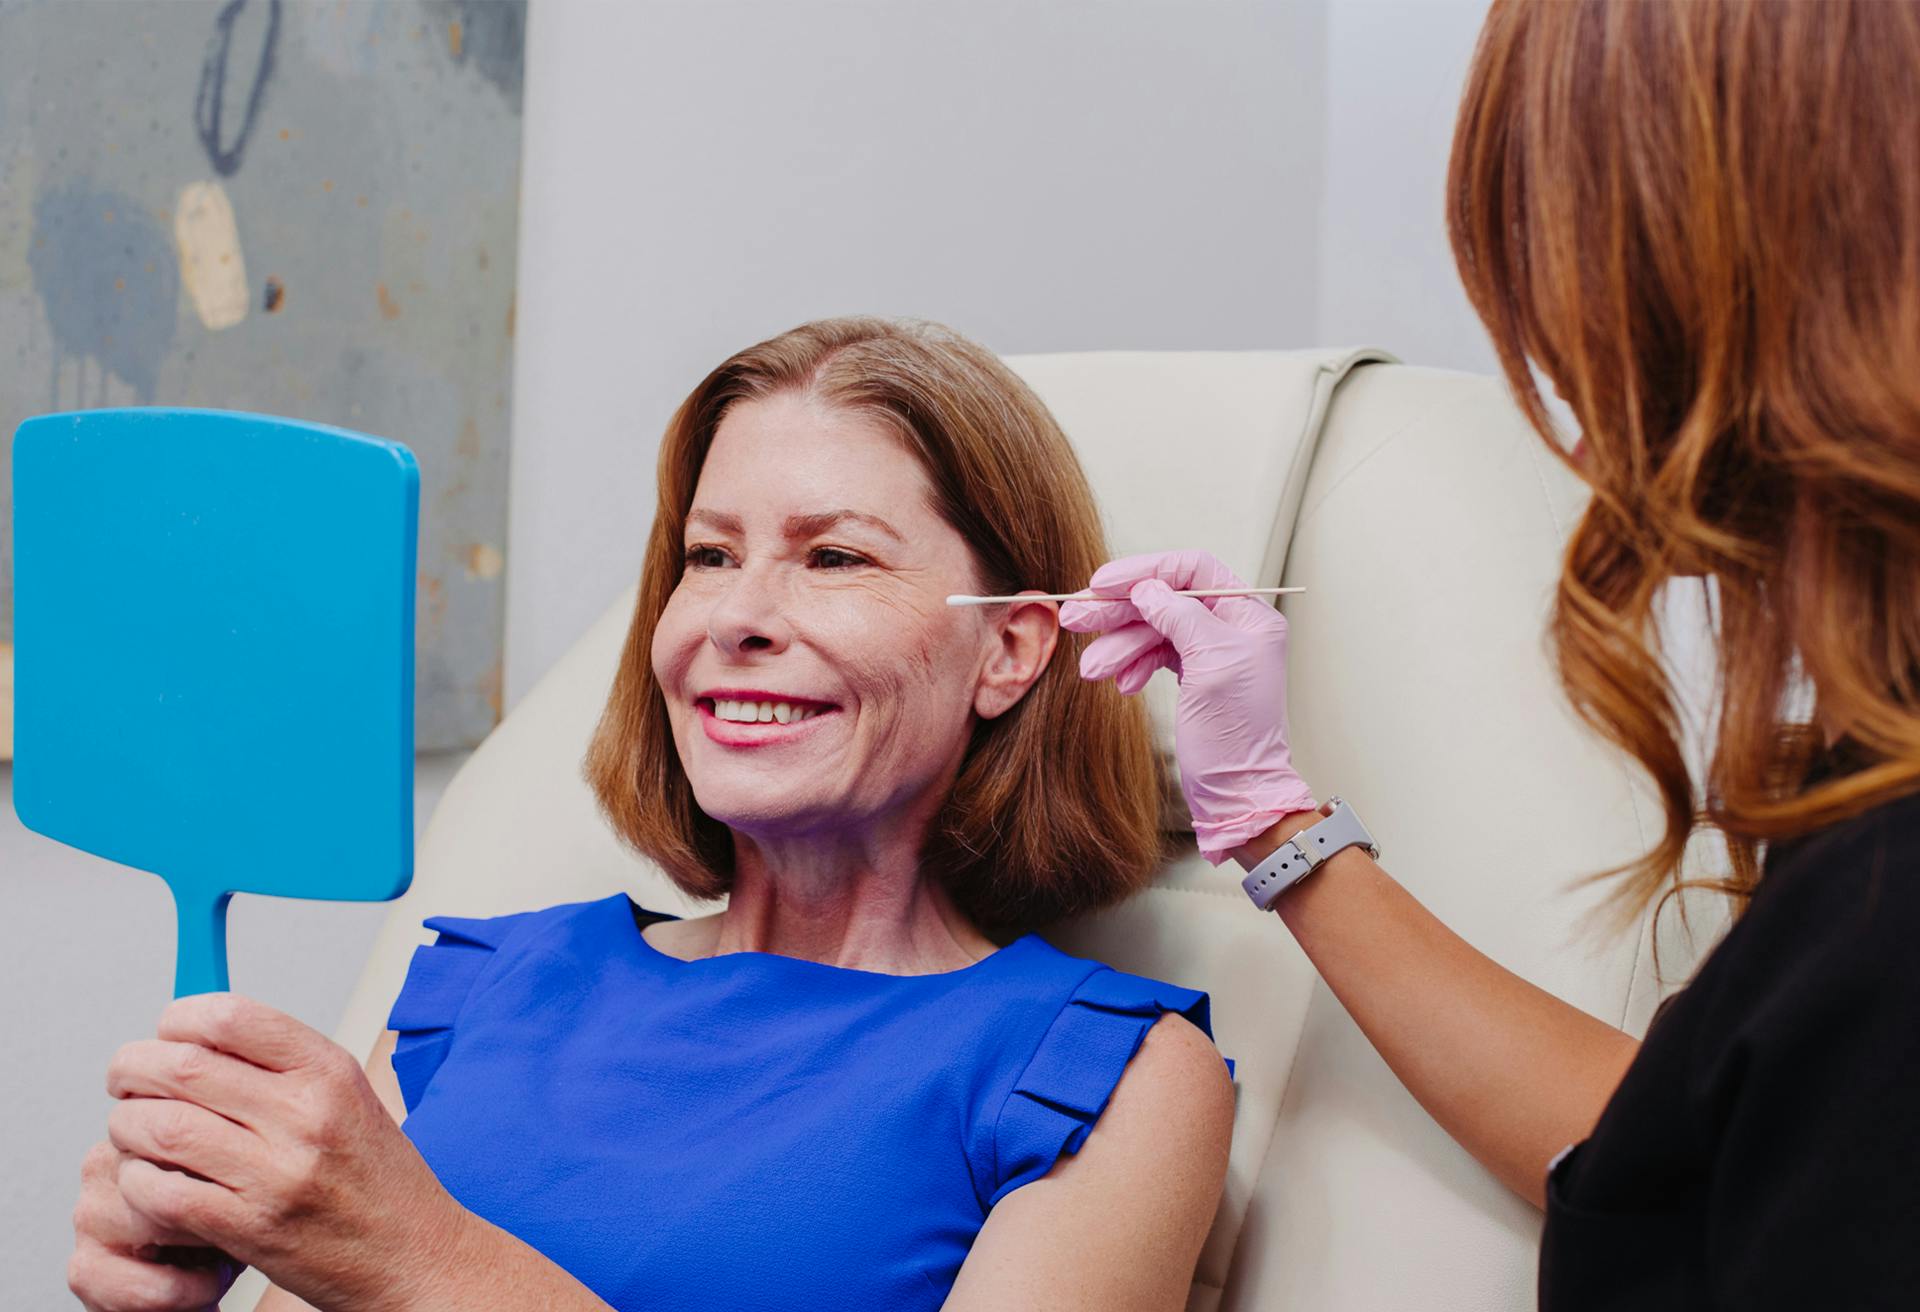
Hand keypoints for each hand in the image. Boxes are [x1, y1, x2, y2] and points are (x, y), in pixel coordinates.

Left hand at [99, 993, 466, 1311]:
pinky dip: (138, 1183)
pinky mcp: (250, 1228)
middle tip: (125, 1081)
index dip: (179, 1019)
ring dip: (127, 1128)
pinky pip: (162, 1193)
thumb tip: (199, 1037)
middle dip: (132, 1069)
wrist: (413, 1255)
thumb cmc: (377, 1180)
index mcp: (329, 1072)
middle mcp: (305, 1115)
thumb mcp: (347, 1099)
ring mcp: (277, 1173)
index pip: (231, 1017)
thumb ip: (281, 1067)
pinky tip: (150, 1181)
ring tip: (133, 1134)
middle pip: (183, 1067)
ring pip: (162, 1128)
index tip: (166, 1033)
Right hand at [1060, 549, 1316, 862]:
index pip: (1192, 570)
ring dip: (1118, 645)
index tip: (1102, 583)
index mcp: (1249, 616)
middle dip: (1119, 611)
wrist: (1237, 795)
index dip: (1145, 571)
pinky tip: (1121, 684)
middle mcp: (1232, 628)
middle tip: (1075, 618)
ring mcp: (1211, 652)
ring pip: (1154, 629)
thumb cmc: (1237, 738)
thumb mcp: (1212, 666)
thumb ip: (1181, 617)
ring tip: (1091, 669)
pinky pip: (1154, 655)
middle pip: (1165, 599)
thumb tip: (1148, 588)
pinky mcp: (1193, 676)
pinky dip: (1132, 665)